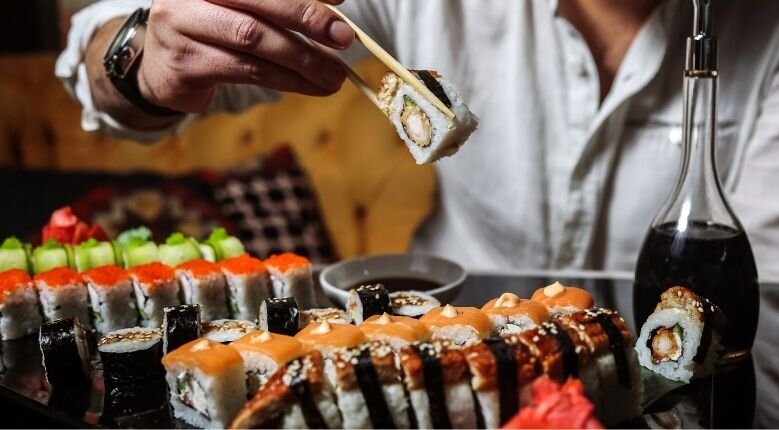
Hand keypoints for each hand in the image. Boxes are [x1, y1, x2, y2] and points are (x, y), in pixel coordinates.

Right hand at [137, 0, 354, 111]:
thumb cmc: (211, 31)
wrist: (157, 68)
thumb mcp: (240, 8)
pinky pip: (246, 71)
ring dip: (302, 60)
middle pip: (258, 2)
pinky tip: (310, 86)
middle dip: (307, 19)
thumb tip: (335, 5)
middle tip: (344, 39)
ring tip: (334, 76)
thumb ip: (277, 5)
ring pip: (254, 41)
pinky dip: (286, 80)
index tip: (341, 0)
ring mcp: (181, 25)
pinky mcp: (185, 63)